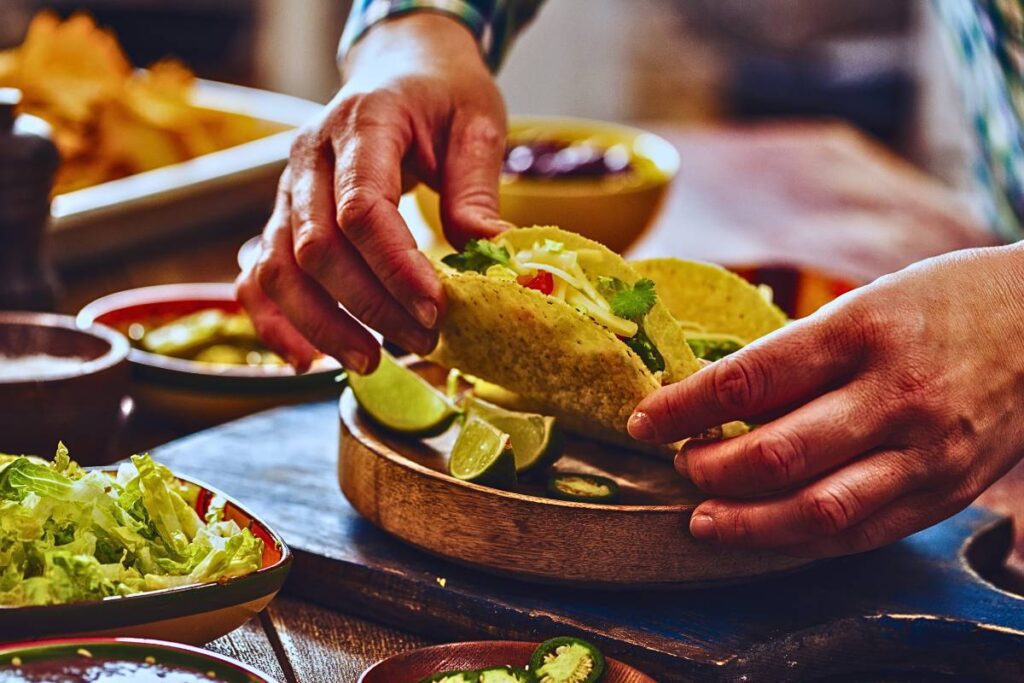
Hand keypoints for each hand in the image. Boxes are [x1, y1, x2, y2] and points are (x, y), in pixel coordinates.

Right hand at [237, 14, 506, 372]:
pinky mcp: (283, 216)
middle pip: (317, 248)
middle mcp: (311, 156)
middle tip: (424, 342)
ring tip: (372, 363)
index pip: (362, 208)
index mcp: (363, 123)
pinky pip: (258, 274)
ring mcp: (288, 188)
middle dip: (369, 306)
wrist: (402, 70)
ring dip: (321, 325)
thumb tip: (491, 257)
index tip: (435, 308)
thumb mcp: (477, 126)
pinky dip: (274, 321)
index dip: (395, 267)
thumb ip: (477, 190)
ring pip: (279, 268)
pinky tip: (306, 359)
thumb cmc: (443, 97)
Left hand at [628, 245, 1023, 556]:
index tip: (645, 421)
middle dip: (709, 468)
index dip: (683, 408)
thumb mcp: (864, 304)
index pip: (748, 379)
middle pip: (775, 454)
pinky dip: (799, 541)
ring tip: (703, 517)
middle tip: (680, 463)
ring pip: (815, 510)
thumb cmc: (941, 304)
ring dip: (744, 523)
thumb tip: (716, 401)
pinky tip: (762, 534)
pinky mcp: (946, 493)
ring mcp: (926, 452)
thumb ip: (796, 357)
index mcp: (862, 330)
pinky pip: (860, 534)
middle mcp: (896, 394)